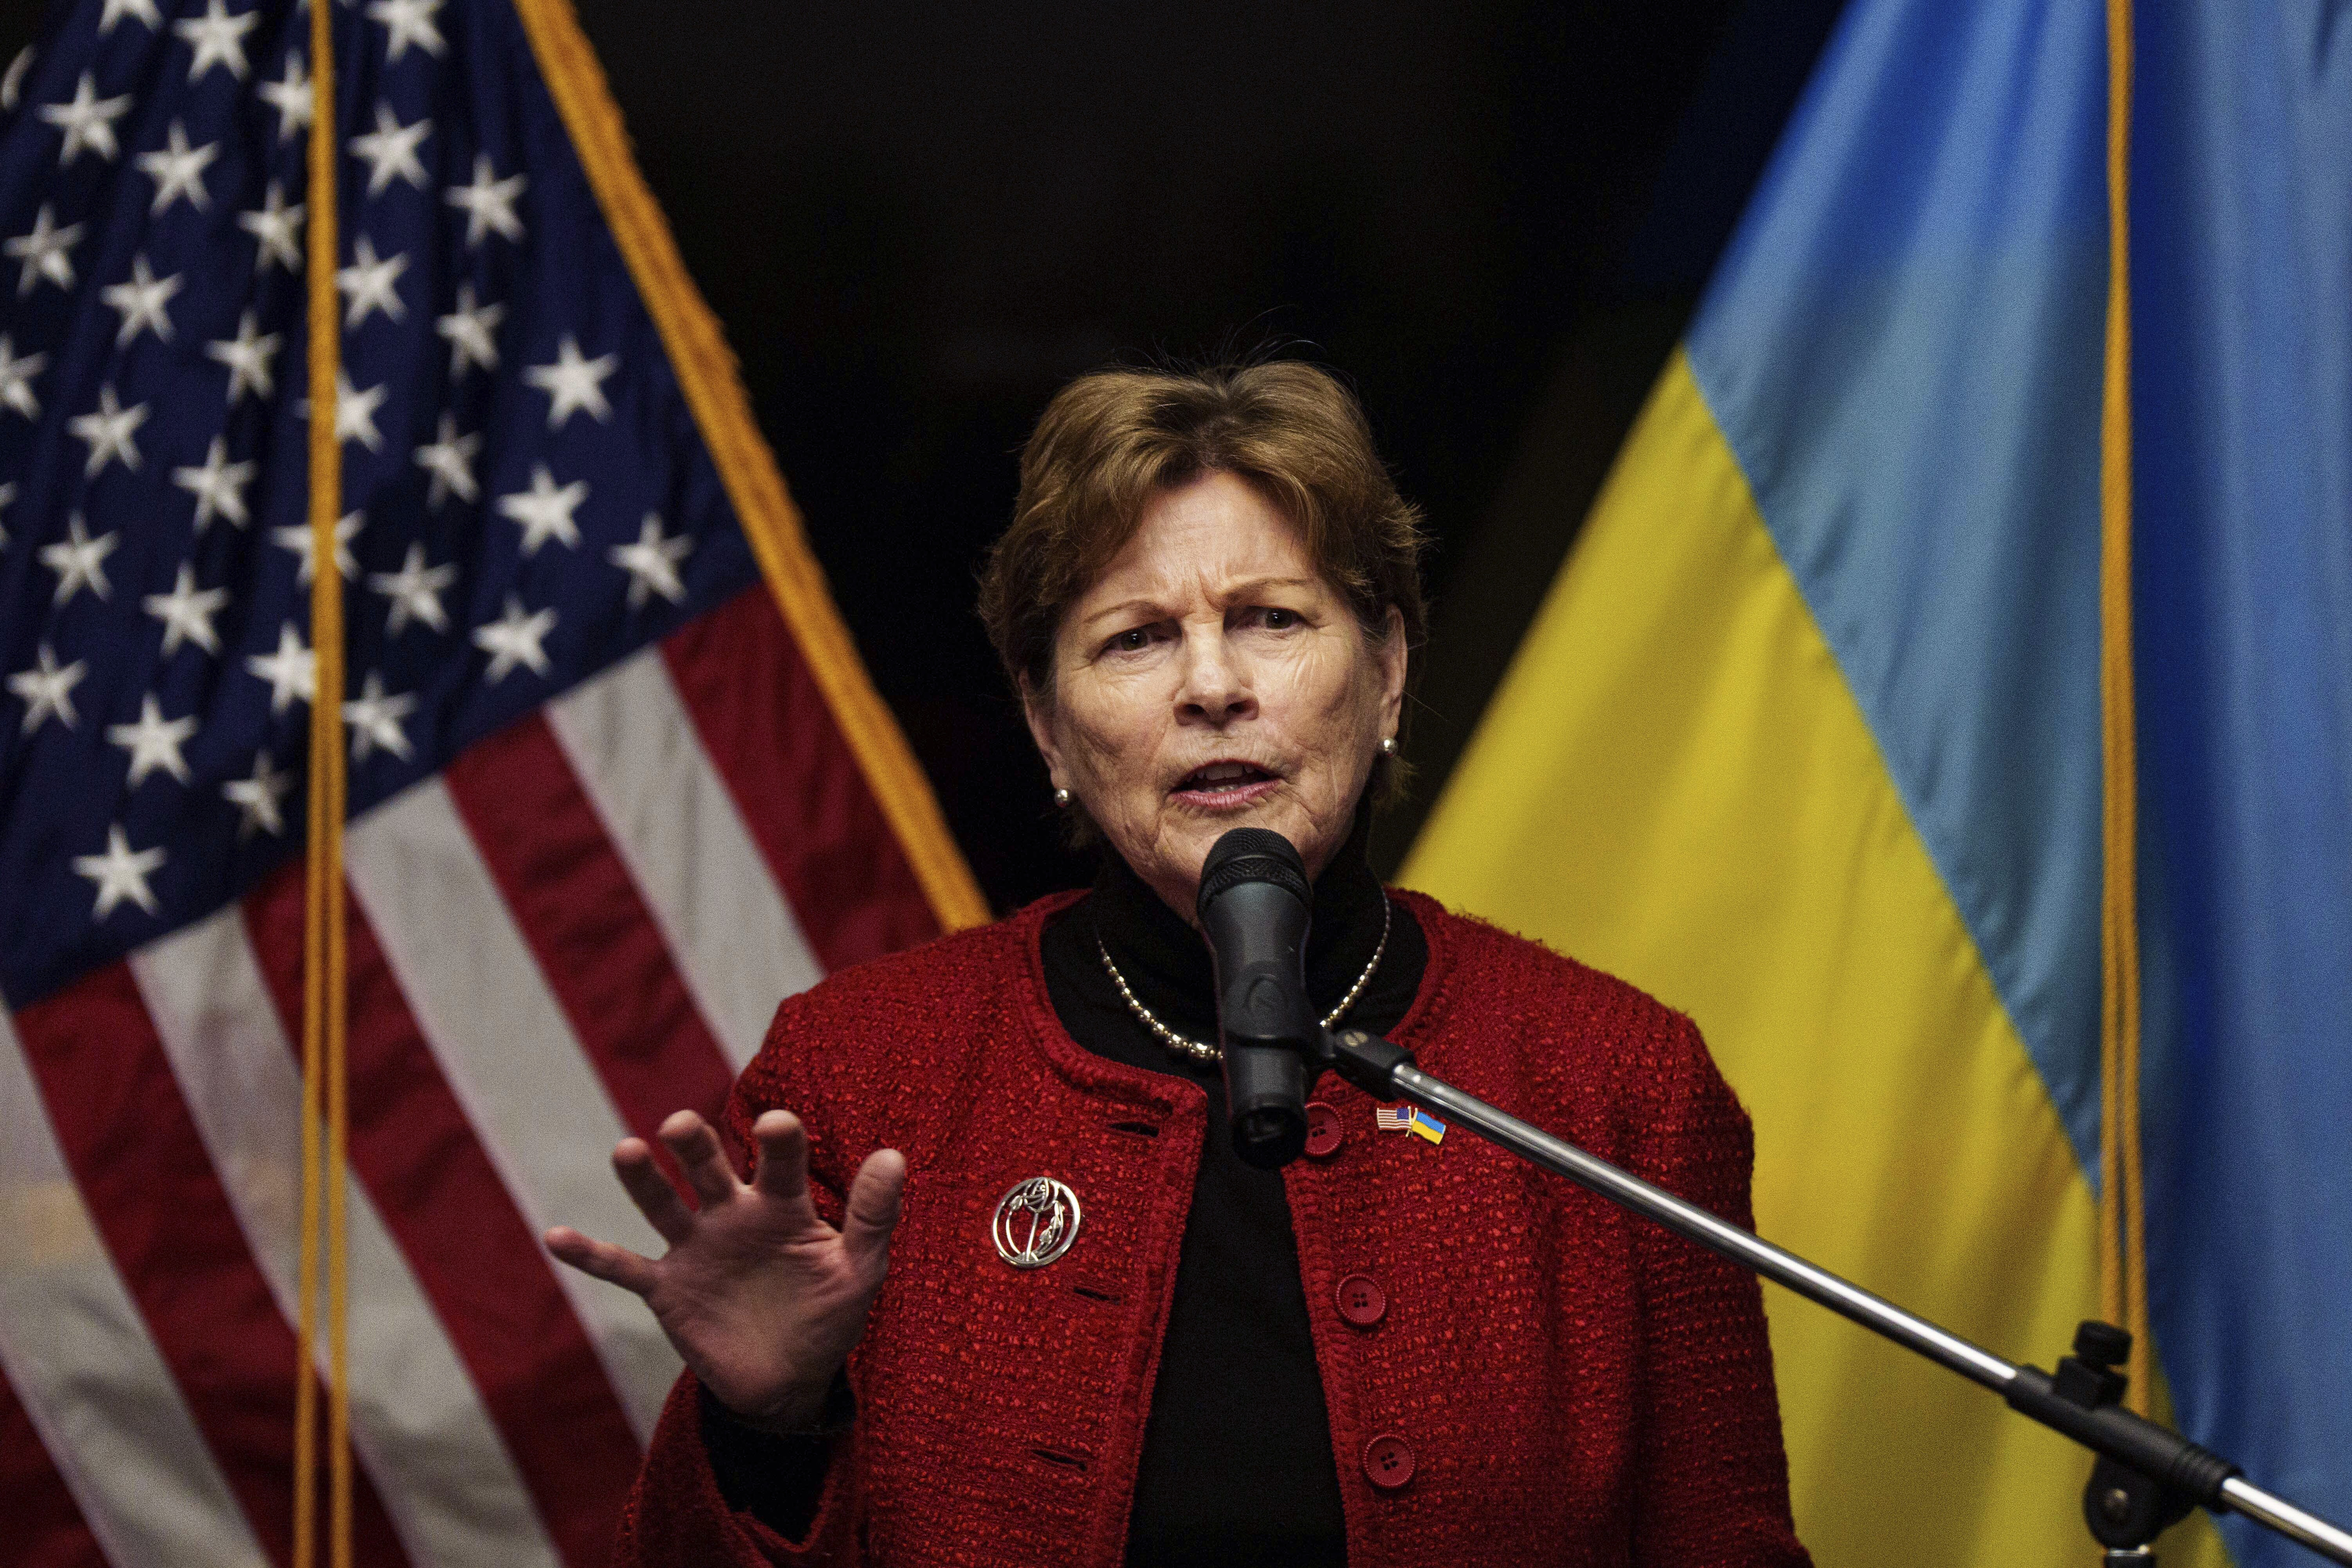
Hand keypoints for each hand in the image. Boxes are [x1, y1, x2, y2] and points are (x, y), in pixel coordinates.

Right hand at [545, 1108, 904, 1430]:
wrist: (790, 1380)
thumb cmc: (828, 1315)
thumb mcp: (859, 1270)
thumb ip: (873, 1216)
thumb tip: (895, 1156)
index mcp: (782, 1206)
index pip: (779, 1162)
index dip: (779, 1141)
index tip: (777, 1123)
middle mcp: (732, 1216)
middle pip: (710, 1170)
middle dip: (696, 1146)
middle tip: (682, 1125)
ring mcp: (696, 1249)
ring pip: (664, 1206)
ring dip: (644, 1180)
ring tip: (628, 1151)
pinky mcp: (667, 1290)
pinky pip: (623, 1268)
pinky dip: (590, 1254)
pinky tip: (555, 1235)